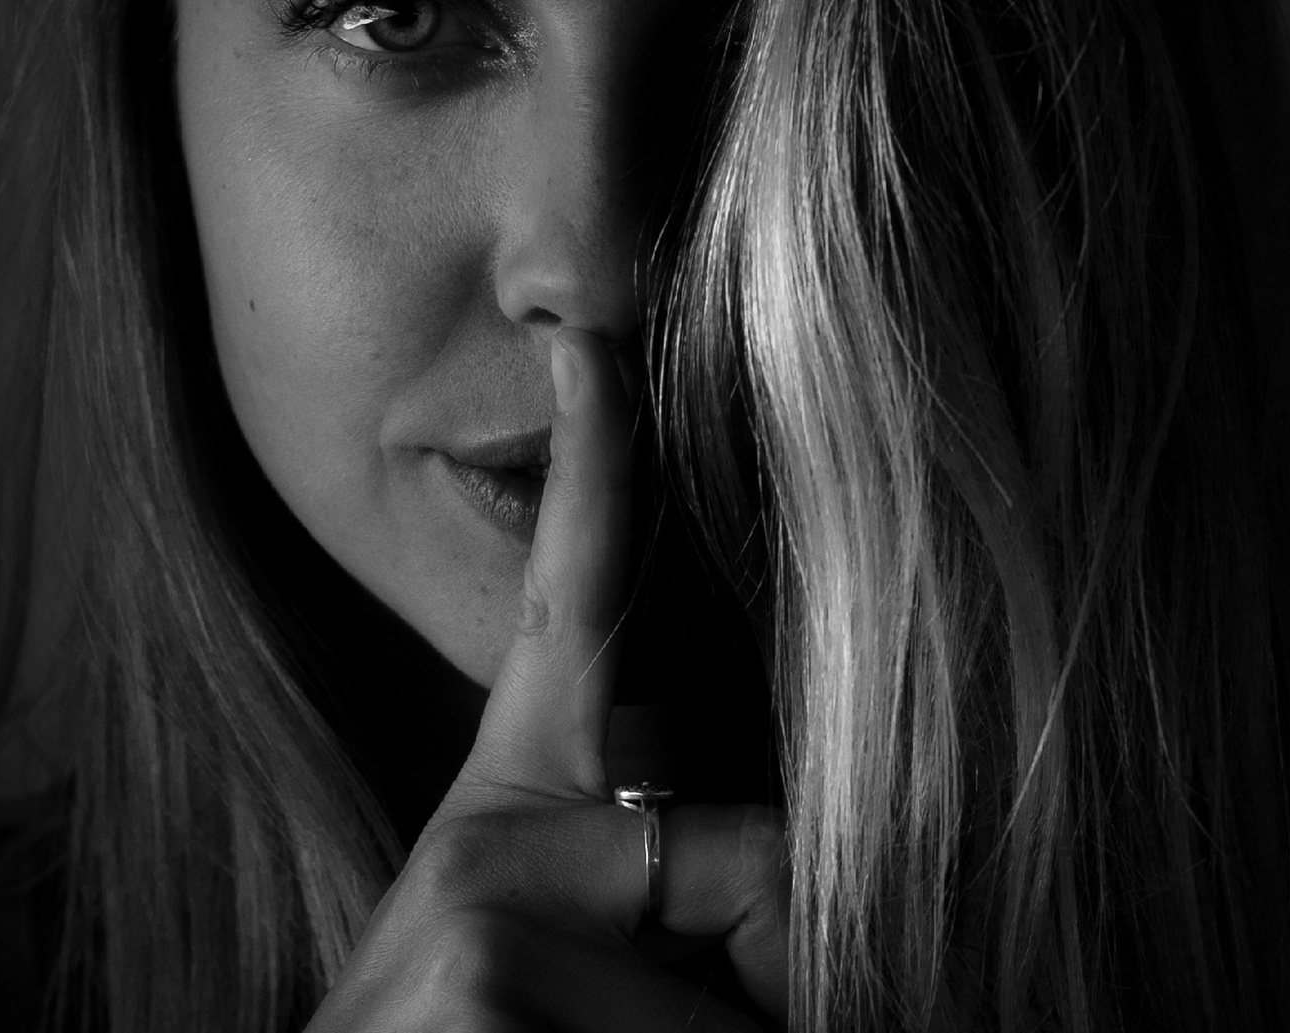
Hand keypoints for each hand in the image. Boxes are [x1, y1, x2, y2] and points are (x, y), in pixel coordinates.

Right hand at [305, 327, 788, 1030]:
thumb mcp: (539, 962)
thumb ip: (655, 884)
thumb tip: (798, 901)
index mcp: (508, 817)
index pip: (563, 609)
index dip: (597, 457)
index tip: (600, 324)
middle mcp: (492, 848)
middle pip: (771, 872)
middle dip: (784, 980)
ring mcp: (491, 931)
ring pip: (763, 1002)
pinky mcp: (497, 1001)